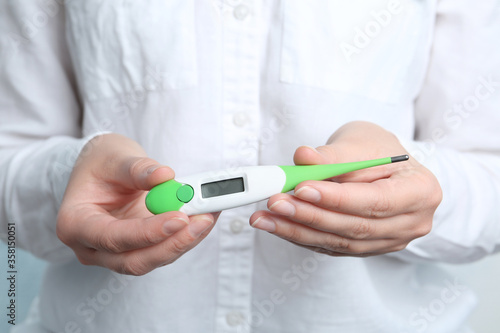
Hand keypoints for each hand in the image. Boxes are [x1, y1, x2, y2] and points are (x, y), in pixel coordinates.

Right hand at [57, 134, 217, 274]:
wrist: (101, 170)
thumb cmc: (101, 163)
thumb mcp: (115, 157)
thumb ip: (137, 169)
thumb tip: (165, 176)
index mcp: (76, 224)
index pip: (112, 238)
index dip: (147, 233)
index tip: (178, 218)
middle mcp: (93, 247)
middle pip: (135, 260)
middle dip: (173, 243)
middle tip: (202, 220)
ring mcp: (116, 253)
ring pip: (154, 258)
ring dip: (185, 240)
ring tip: (209, 213)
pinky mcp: (139, 249)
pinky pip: (164, 249)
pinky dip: (186, 234)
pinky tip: (204, 216)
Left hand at [250, 121, 441, 256]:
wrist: (384, 165)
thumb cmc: (377, 149)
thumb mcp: (360, 142)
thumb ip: (332, 154)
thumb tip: (302, 158)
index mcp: (421, 191)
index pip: (376, 201)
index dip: (336, 198)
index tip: (301, 187)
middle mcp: (411, 222)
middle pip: (355, 226)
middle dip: (309, 216)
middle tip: (275, 203)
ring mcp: (390, 240)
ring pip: (340, 242)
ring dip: (298, 230)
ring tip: (265, 217)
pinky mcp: (367, 248)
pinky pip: (332, 247)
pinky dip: (303, 236)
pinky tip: (279, 226)